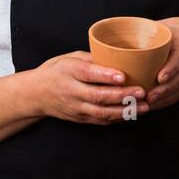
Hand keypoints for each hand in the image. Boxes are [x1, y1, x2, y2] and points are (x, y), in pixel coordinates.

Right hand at [33, 51, 147, 124]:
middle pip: (98, 96)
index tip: (123, 76)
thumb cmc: (56, 70)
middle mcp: (71, 92)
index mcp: (68, 72)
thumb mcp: (70, 58)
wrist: (35, 94)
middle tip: (142, 92)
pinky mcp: (79, 119)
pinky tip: (132, 114)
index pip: (88, 74)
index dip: (106, 76)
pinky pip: (100, 120)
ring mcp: (75, 108)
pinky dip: (118, 118)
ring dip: (125, 111)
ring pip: (101, 112)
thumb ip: (92, 59)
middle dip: (122, 96)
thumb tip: (119, 57)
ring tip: (144, 106)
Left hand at [145, 18, 178, 110]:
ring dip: (165, 99)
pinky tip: (152, 106)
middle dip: (166, 89)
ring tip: (148, 104)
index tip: (159, 77)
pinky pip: (178, 95)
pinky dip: (166, 102)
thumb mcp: (162, 26)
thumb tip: (110, 36)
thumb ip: (142, 30)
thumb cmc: (172, 32)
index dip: (171, 69)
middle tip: (149, 96)